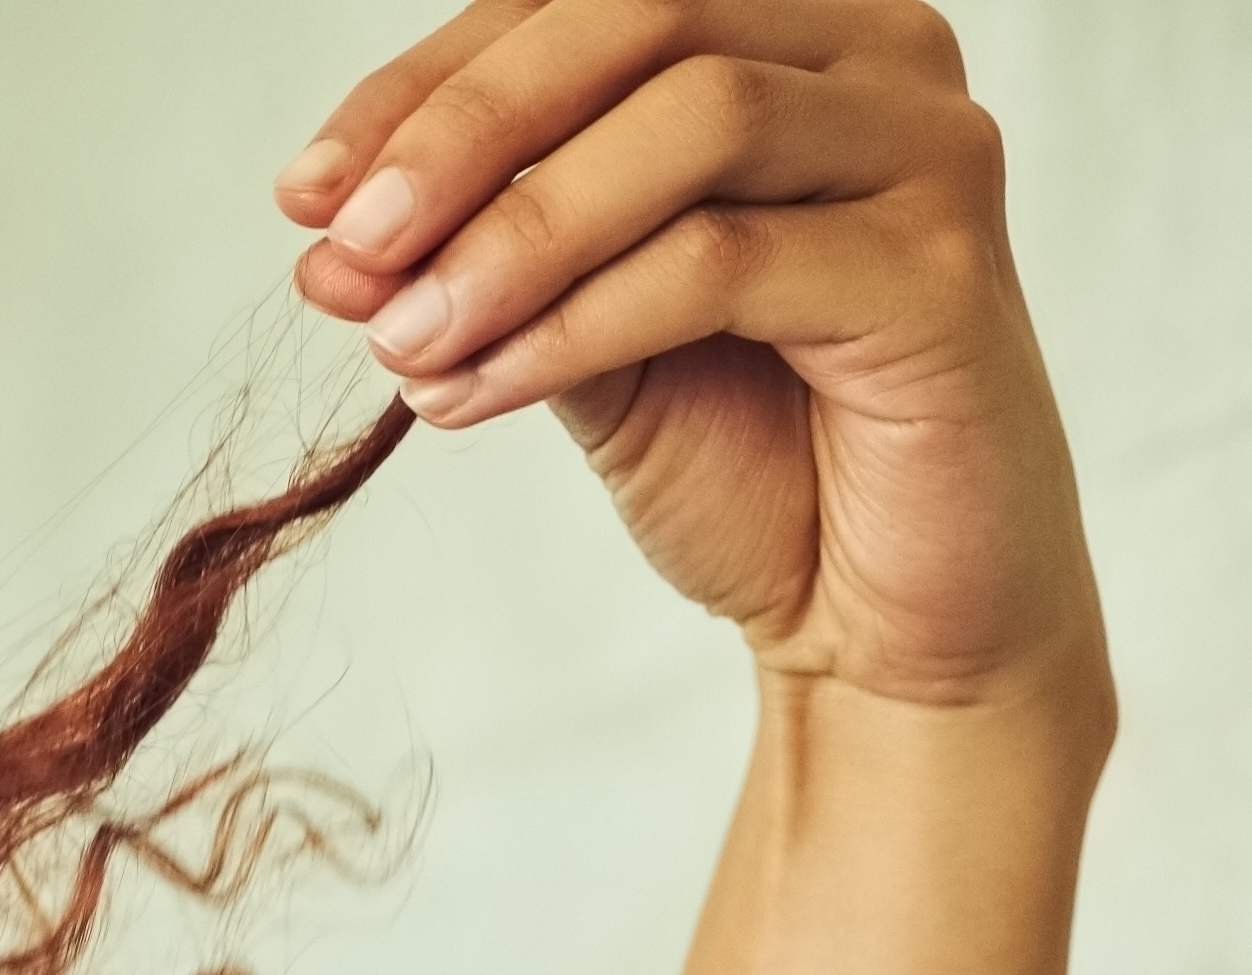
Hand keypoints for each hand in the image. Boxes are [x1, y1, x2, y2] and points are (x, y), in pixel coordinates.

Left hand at [280, 0, 1103, 741]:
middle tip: (350, 251)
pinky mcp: (944, 272)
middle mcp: (881, 52)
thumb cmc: (762, 470)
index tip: (307, 195)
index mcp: (794, 28)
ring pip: (692, 122)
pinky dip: (579, 320)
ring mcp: (928, 152)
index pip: (586, 3)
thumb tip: (327, 234)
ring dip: (517, 233)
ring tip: (408, 344)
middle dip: (467, 135)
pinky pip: (725, 259)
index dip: (431, 85)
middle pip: (643, 18)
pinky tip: (482, 391)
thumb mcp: (588, 334)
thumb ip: (490, 259)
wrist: (889, 635)